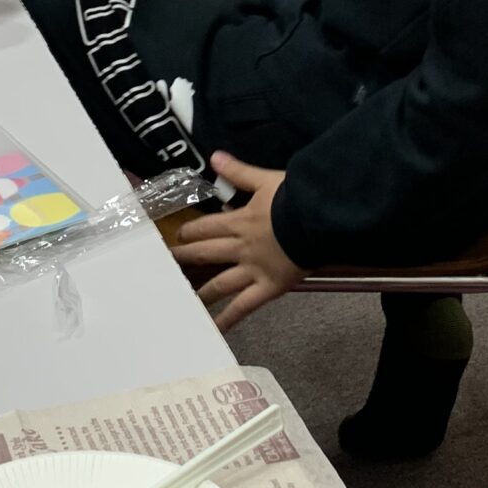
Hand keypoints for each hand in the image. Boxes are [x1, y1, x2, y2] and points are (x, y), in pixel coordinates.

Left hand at [173, 157, 304, 330]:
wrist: (319, 221)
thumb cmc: (297, 200)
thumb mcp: (267, 180)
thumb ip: (239, 172)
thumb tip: (214, 157)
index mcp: (240, 221)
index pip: (206, 227)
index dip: (190, 231)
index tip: (177, 235)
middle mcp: (241, 248)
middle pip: (206, 253)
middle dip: (186, 258)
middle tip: (168, 265)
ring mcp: (253, 270)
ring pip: (220, 283)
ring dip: (200, 290)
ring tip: (182, 298)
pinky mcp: (268, 287)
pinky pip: (244, 306)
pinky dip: (228, 319)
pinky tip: (214, 329)